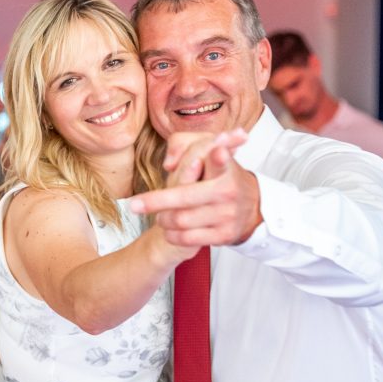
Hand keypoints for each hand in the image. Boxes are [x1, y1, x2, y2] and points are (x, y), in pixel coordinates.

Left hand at [130, 129, 261, 246]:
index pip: (221, 160)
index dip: (218, 157)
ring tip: (160, 216)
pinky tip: (170, 229)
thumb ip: (182, 143)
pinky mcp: (224, 235)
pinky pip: (187, 238)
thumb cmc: (217, 175)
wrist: (248, 207)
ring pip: (181, 220)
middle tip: (134, 205)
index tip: (217, 152)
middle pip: (185, 197)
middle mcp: (227, 191)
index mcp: (224, 167)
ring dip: (163, 218)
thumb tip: (169, 163)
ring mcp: (227, 214)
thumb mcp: (205, 149)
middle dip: (156, 201)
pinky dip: (172, 234)